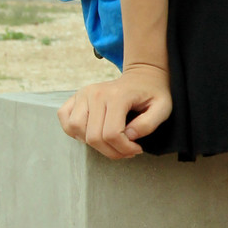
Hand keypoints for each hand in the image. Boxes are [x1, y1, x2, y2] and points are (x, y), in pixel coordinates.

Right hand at [57, 62, 171, 160]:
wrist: (142, 77)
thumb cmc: (153, 93)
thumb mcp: (163, 108)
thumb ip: (149, 124)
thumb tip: (129, 135)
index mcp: (117, 95)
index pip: (111, 134)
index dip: (124, 149)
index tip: (136, 149)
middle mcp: (96, 93)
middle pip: (93, 137)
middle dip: (111, 151)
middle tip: (126, 150)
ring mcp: (83, 94)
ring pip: (75, 130)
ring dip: (93, 144)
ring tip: (110, 142)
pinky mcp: (76, 97)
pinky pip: (65, 119)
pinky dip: (74, 131)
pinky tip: (92, 133)